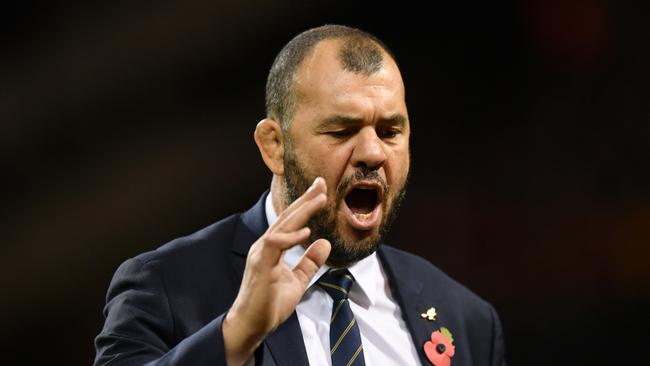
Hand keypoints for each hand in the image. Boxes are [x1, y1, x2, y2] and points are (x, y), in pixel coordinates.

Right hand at [223, 177, 330, 364]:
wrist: (251, 325)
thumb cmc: (270, 304)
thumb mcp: (298, 281)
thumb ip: (309, 262)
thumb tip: (325, 243)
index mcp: (272, 247)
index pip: (291, 220)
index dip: (305, 204)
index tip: (321, 190)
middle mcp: (265, 245)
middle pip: (287, 216)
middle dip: (305, 199)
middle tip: (321, 182)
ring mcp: (261, 253)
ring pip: (282, 225)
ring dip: (301, 211)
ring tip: (319, 199)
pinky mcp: (260, 265)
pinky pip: (274, 245)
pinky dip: (290, 237)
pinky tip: (306, 232)